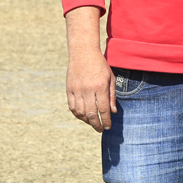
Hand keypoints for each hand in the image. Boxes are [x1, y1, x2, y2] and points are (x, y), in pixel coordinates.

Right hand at [65, 6, 114, 131]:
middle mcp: (88, 89)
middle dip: (97, 125)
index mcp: (100, 86)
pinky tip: (83, 116)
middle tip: (100, 129)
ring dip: (87, 121)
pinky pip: (72, 107)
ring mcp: (77, 89)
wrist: (83, 52)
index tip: (108, 127)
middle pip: (91, 114)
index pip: (103, 109)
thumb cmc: (100, 65)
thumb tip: (113, 112)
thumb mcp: (110, 78)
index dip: (106, 121)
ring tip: (92, 123)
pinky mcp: (69, 89)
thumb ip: (112, 96)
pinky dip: (77, 114)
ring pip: (80, 112)